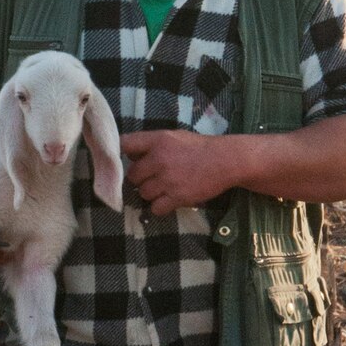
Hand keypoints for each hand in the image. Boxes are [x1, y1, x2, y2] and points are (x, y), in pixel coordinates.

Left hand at [120, 130, 236, 216]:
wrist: (225, 160)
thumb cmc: (199, 148)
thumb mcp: (173, 137)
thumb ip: (151, 144)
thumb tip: (128, 155)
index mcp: (158, 140)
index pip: (124, 145)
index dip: (119, 155)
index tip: (121, 162)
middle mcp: (159, 159)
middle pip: (132, 176)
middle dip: (140, 179)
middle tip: (152, 179)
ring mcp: (168, 179)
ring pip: (143, 193)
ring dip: (150, 194)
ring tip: (164, 189)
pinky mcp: (177, 197)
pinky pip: (155, 208)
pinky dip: (160, 207)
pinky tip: (168, 200)